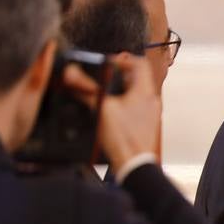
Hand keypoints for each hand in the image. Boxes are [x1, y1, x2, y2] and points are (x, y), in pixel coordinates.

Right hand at [64, 52, 159, 168]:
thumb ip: (86, 90)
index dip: (124, 60)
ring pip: (136, 93)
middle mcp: (152, 100)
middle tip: (102, 78)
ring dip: (120, 90)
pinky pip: (136, 106)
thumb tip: (72, 75)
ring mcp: (151, 113)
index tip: (109, 63)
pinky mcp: (146, 124)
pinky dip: (123, 103)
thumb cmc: (123, 138)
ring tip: (103, 94)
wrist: (134, 163)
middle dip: (118, 76)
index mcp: (145, 92)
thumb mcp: (101, 109)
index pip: (140, 64)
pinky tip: (109, 111)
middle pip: (137, 78)